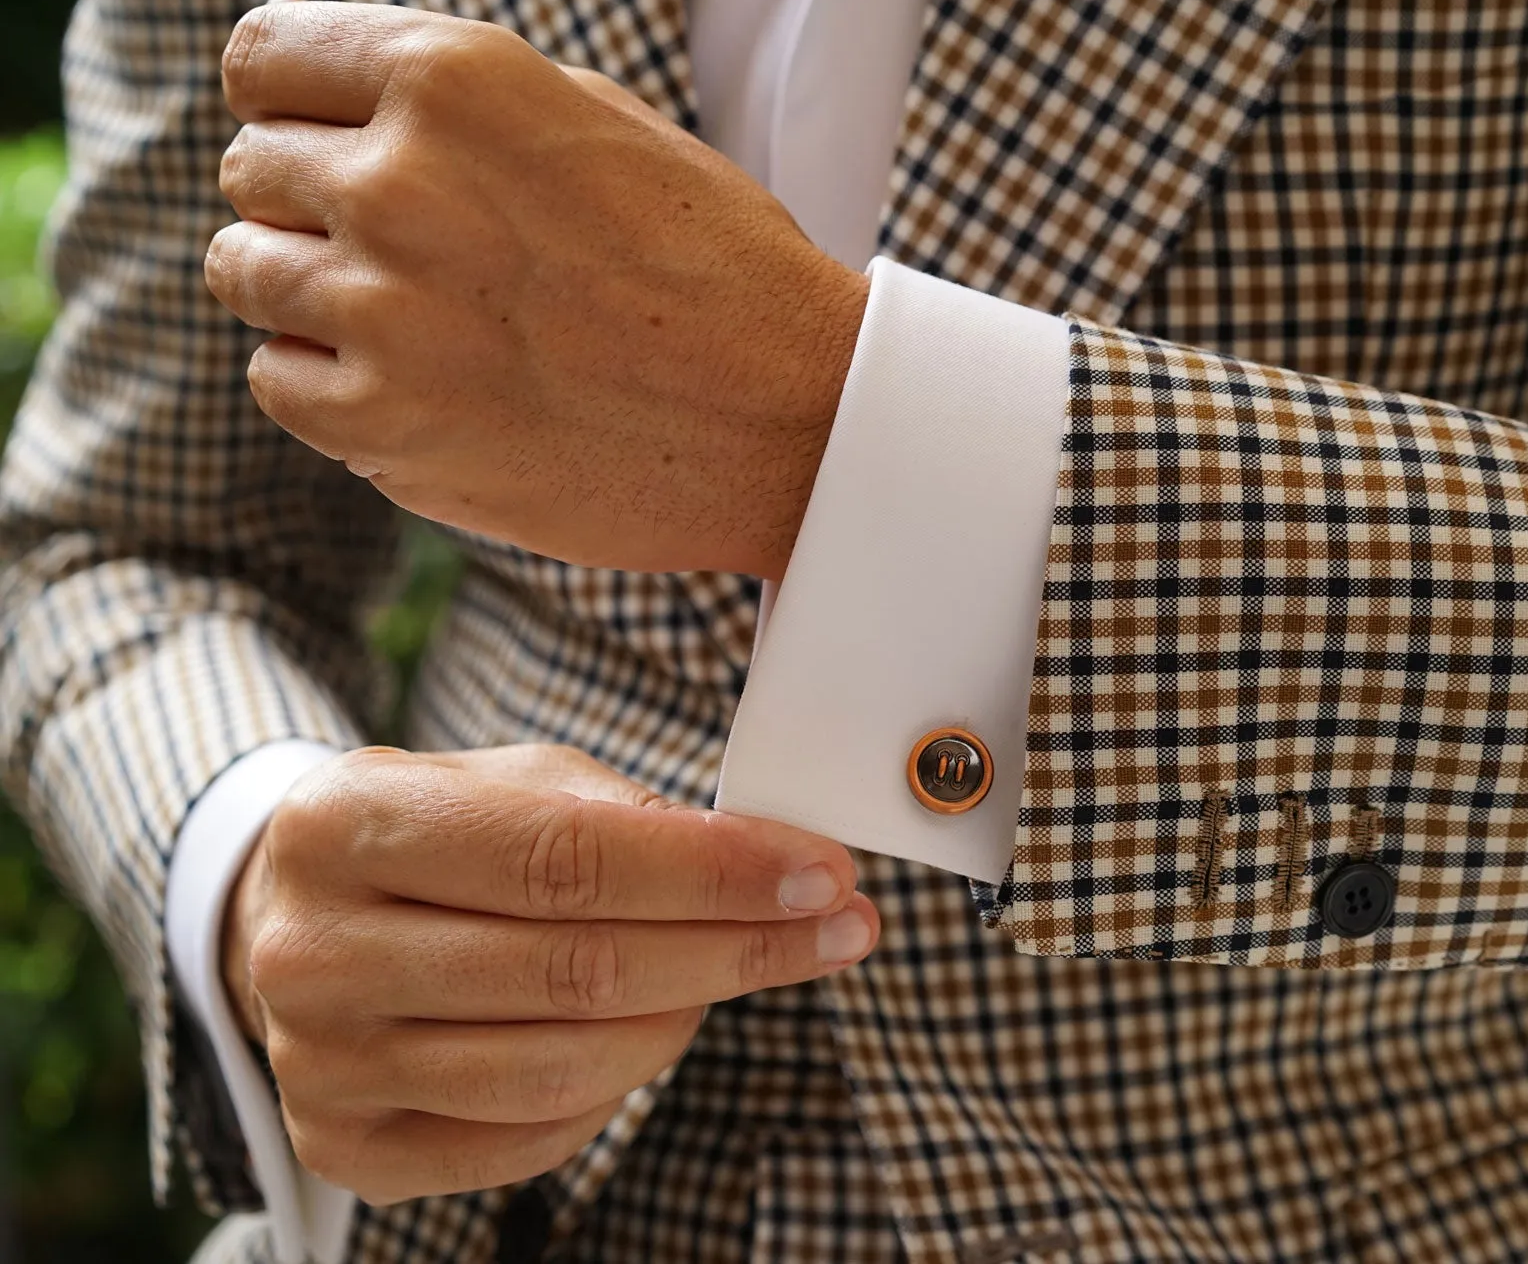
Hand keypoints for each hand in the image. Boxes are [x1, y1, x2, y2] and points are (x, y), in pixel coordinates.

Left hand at [203, 0, 868, 579]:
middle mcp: (401, 182)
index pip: (263, 58)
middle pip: (253, 169)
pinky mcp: (383, 426)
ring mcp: (383, 310)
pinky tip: (421, 380)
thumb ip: (446, 87)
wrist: (792, 420)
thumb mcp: (595, 118)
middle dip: (311, 199)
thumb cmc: (713, 263)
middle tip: (414, 247)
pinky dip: (328, 380)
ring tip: (419, 316)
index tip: (328, 137)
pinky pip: (277, 379)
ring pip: (244, 273)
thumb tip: (298, 49)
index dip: (290, 100)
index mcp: (455, 80)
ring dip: (310, 289)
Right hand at [221, 744, 877, 1203]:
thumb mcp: (506, 780)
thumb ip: (616, 811)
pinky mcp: (348, 1148)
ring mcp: (322, 1064)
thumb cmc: (434, 839)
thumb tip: (758, 860)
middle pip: (574, 971)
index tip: (820, 872)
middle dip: (737, 947)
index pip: (564, 859)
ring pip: (562, 1069)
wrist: (290, 922)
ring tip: (749, 967)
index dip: (710, 873)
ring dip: (691, 1018)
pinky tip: (660, 1026)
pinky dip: (620, 1086)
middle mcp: (315, 952)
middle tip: (838, 925)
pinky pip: (531, 1139)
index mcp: (345, 824)